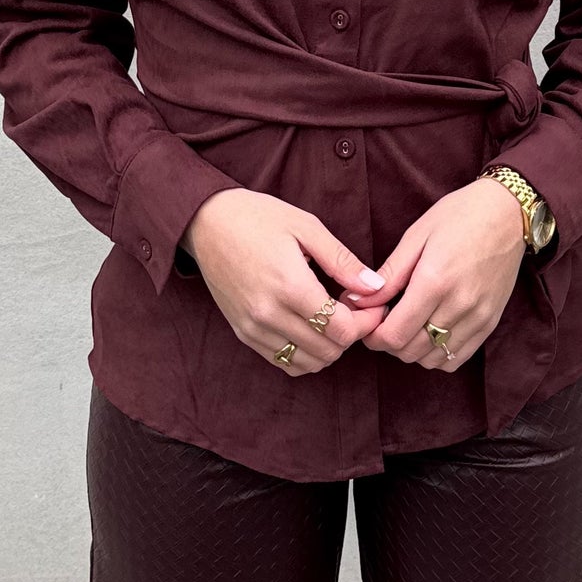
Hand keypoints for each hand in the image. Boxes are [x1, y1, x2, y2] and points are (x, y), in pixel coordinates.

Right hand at [183, 188, 391, 375]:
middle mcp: (269, 314)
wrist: (205, 223)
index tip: (373, 305)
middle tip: (355, 309)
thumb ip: (343, 262)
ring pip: (307, 363)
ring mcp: (253, 327)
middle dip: (351, 334)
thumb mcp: (306, 227)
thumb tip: (375, 287)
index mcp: (290, 286)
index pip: (342, 330)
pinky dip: (305, 353)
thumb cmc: (258, 217)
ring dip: (329, 347)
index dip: (366, 322)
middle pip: (329, 351)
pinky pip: (283, 361)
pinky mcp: (243, 333)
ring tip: (332, 318)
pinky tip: (310, 328)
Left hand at [334, 176, 527, 369]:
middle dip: (389, 343)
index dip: (373, 337)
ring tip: (408, 325)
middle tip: (384, 321)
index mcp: (435, 281)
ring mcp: (478, 317)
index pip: (395, 334)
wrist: (509, 213)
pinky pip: (457, 358)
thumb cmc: (460, 216)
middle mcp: (459, 305)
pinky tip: (430, 332)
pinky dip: (437, 353)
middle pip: (411, 351)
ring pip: (433, 359)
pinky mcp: (490, 322)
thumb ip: (388, 275)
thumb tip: (357, 301)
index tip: (369, 323)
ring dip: (413, 350)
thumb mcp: (416, 236)